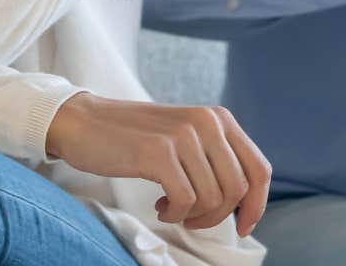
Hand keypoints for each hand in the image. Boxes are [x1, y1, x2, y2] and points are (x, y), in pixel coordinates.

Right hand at [44, 93, 270, 237]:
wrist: (84, 122)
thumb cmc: (135, 138)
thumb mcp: (186, 137)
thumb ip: (216, 158)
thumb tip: (246, 202)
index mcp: (219, 118)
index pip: (260, 169)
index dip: (257, 205)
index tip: (243, 227)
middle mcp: (208, 122)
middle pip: (238, 190)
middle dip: (218, 216)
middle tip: (191, 219)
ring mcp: (183, 135)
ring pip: (213, 199)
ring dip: (193, 216)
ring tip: (170, 208)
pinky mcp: (158, 152)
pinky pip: (186, 201)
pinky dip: (176, 214)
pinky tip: (160, 207)